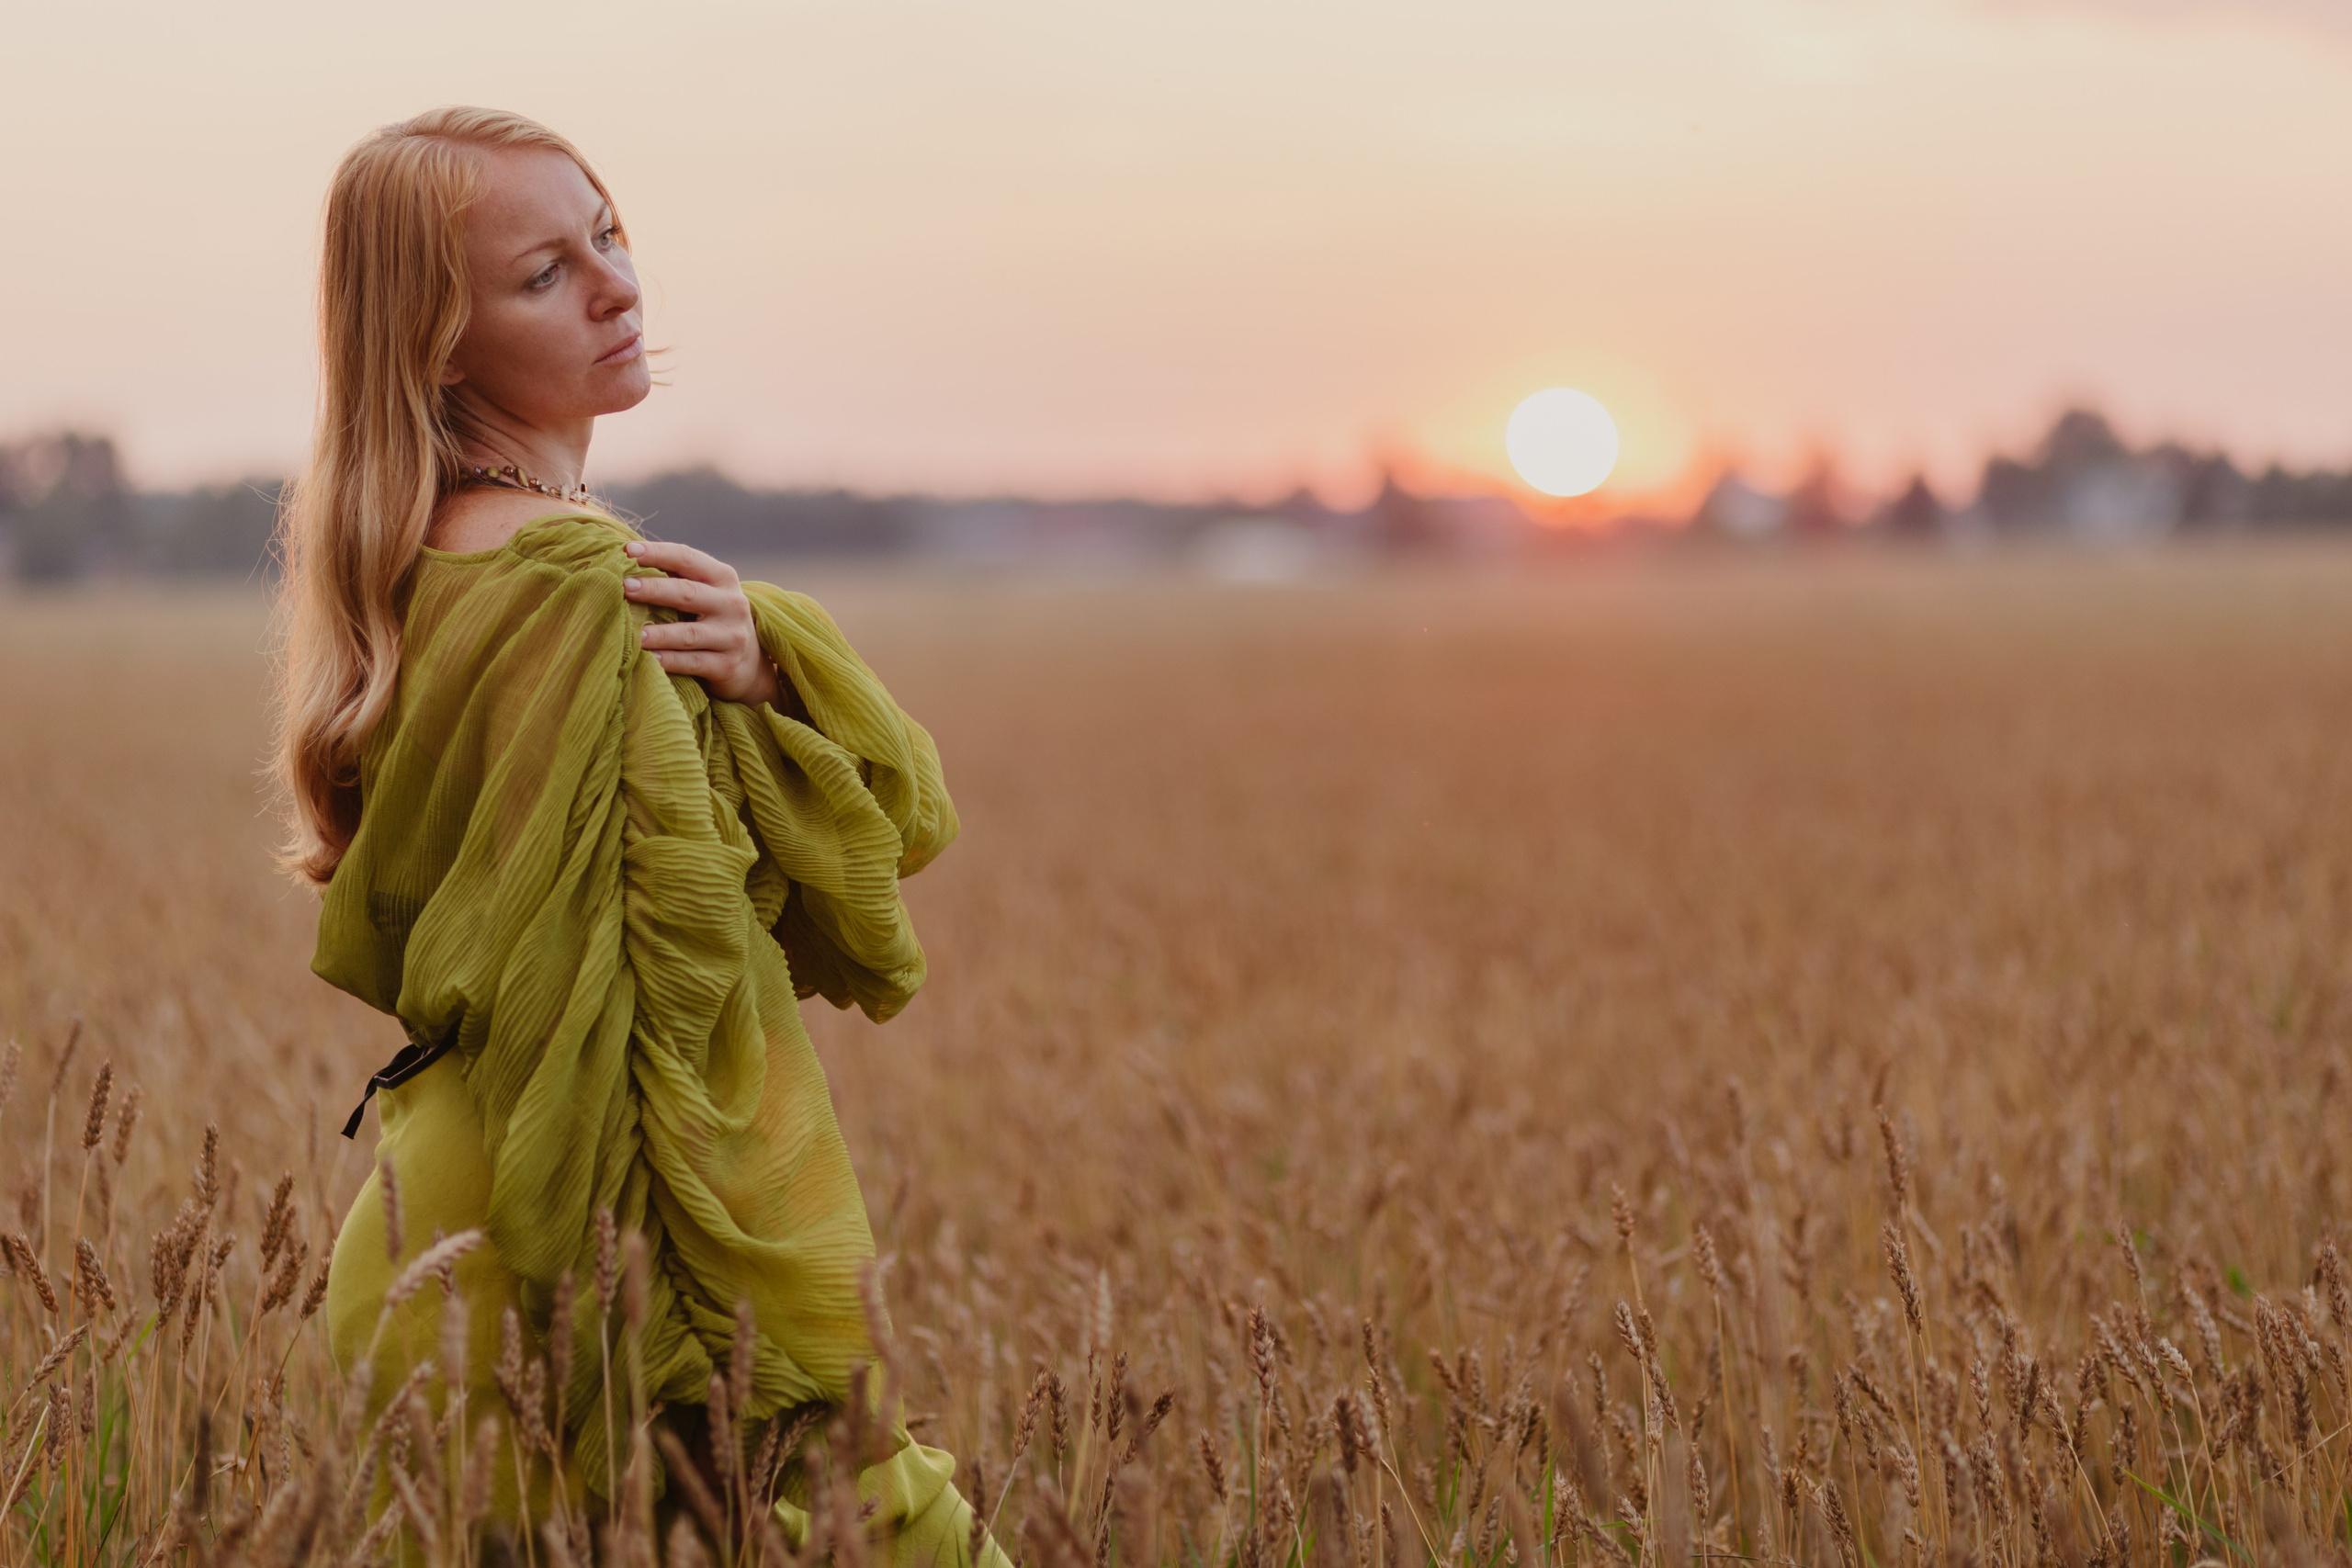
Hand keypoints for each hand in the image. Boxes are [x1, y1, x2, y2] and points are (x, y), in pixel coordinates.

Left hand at [620, 539, 784, 707]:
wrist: (751, 663)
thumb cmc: (712, 618)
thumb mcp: (705, 592)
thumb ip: (676, 576)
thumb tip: (627, 558)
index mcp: (722, 577)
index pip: (687, 559)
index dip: (658, 553)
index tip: (628, 550)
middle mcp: (731, 604)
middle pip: (688, 593)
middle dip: (655, 589)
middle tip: (625, 587)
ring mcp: (731, 636)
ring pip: (690, 634)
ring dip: (660, 633)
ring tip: (633, 633)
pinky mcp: (727, 665)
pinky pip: (694, 663)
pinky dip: (671, 661)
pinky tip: (650, 659)